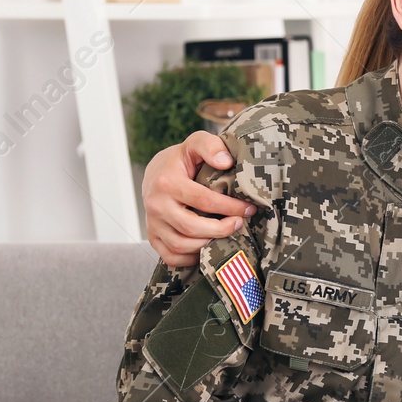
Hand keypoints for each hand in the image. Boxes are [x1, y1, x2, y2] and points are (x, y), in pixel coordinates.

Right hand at [142, 132, 254, 265]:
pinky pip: (171, 257)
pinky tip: (207, 247)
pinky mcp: (153, 236)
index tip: (249, 208)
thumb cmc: (182, 159)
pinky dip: (191, 258)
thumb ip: (210, 146)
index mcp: (167, 182)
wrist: (155, 172)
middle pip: (191, 227)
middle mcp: (156, 205)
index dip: (230, 207)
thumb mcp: (195, 143)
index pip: (204, 201)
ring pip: (181, 245)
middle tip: (239, 223)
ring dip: (208, 244)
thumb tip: (226, 161)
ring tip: (225, 234)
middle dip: (221, 229)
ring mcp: (152, 223)